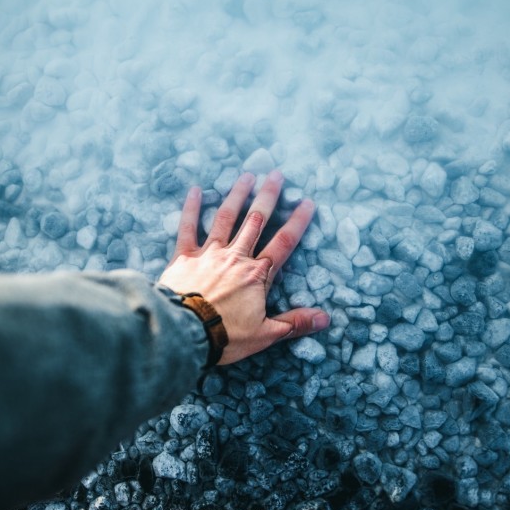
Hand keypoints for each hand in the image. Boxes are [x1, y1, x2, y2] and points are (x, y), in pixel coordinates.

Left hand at [158, 170, 329, 364]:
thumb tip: (325, 319)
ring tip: (246, 176)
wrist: (184, 332)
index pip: (284, 243)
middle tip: (276, 175)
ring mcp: (209, 253)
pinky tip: (196, 190)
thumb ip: (294, 323)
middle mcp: (236, 256)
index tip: (307, 202)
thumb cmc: (225, 335)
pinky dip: (192, 208)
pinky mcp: (184, 257)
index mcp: (258, 274)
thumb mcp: (265, 334)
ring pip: (226, 218)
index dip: (297, 222)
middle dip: (268, 197)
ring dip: (237, 195)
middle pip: (256, 221)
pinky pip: (188, 228)